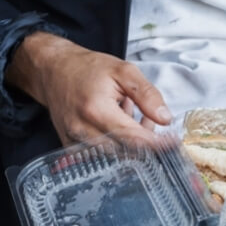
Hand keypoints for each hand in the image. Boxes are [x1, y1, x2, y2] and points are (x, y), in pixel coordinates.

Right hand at [6, 32, 170, 145]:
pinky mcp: (71, 148)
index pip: (134, 138)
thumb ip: (147, 95)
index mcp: (96, 109)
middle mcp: (82, 129)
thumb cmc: (87, 68)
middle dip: (145, 142)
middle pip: (125, 152)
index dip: (157, 143)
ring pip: (115, 156)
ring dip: (130, 143)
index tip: (172, 142)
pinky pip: (101, 156)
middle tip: (150, 122)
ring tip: (129, 115)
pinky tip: (116, 124)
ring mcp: (74, 141)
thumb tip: (165, 118)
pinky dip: (116, 145)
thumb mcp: (123, 71)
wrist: (53, 70)